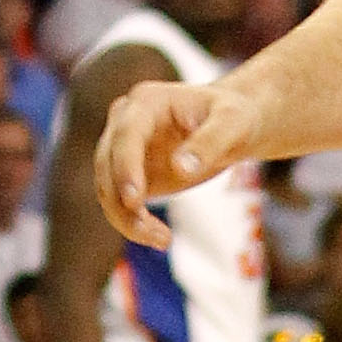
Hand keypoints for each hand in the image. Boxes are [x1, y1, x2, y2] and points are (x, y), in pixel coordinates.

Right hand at [93, 75, 260, 246]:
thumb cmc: (235, 117)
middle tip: (154, 233)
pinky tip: (160, 238)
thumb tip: (181, 168)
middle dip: (123, 201)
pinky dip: (132, 222)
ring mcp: (125, 148)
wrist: (232, 125)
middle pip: (107, 162)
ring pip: (107, 186)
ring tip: (162, 240)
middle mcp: (127, 121)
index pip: (127, 134)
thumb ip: (209, 142)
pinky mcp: (131, 173)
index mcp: (147, 101)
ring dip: (126, 218)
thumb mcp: (233, 124)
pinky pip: (119, 201)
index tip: (134, 200)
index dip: (126, 166)